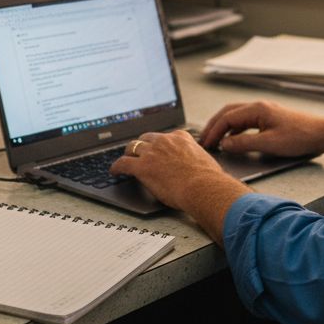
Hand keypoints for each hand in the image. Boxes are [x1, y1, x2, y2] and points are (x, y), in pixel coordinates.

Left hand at [109, 131, 248, 243]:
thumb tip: (199, 166)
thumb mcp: (205, 161)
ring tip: (125, 159)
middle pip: (145, 138)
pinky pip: (123, 163)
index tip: (157, 148)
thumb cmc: (209, 180)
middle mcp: (164, 141)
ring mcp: (152, 153)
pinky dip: (116, 167)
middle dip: (140, 145)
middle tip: (137, 152)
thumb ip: (197, 158)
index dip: (158, 144)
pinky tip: (114, 171)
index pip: (165, 137)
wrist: (204, 187)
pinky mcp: (142, 167)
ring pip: (132, 147)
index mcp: (180, 138)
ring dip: (128, 154)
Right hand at [199, 101, 323, 157]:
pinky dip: (234, 130)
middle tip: (204, 140)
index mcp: (257, 109)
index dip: (214, 131)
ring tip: (214, 140)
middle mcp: (259, 107)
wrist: (321, 134)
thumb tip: (224, 144)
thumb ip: (243, 143)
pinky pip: (245, 122)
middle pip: (228, 113)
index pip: (227, 117)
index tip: (206, 143)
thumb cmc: (300, 137)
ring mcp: (264, 112)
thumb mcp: (268, 143)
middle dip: (214, 126)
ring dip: (223, 127)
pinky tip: (233, 140)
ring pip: (236, 116)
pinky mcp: (269, 119)